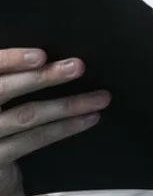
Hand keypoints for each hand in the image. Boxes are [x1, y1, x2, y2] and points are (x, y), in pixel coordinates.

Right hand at [0, 50, 109, 195]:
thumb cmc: (1, 123)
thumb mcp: (3, 96)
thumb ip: (13, 78)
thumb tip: (49, 56)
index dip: (11, 60)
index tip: (41, 55)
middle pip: (5, 90)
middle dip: (43, 77)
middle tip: (77, 67)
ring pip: (26, 116)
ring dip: (66, 105)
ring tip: (99, 97)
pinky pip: (32, 140)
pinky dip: (63, 128)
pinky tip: (87, 119)